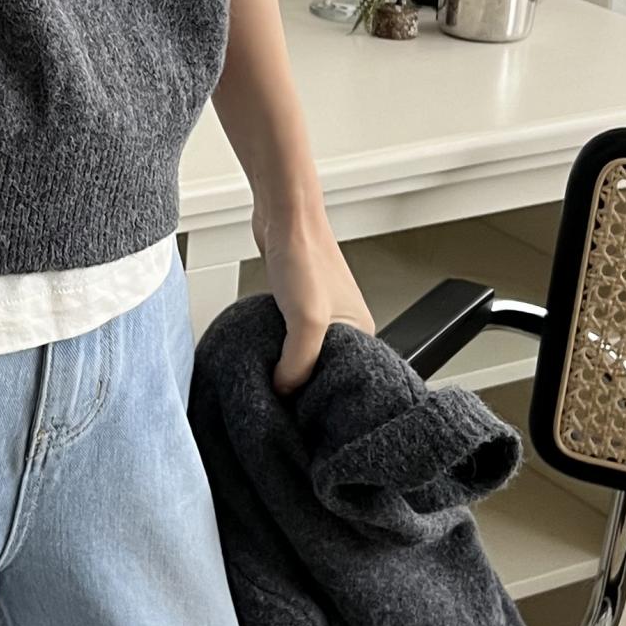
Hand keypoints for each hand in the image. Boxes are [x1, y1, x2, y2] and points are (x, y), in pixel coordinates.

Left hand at [255, 194, 374, 394]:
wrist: (284, 214)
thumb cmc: (306, 256)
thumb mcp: (307, 321)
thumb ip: (298, 362)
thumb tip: (284, 390)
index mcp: (361, 331)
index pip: (348, 379)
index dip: (324, 396)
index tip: (303, 410)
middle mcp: (344, 324)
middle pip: (324, 369)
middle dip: (303, 382)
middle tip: (283, 397)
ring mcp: (320, 314)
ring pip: (304, 353)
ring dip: (287, 364)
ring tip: (273, 378)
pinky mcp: (297, 304)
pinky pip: (288, 336)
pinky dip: (277, 346)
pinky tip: (265, 350)